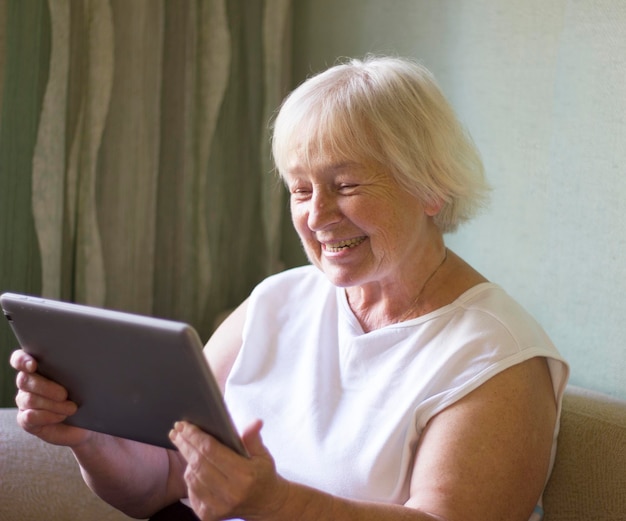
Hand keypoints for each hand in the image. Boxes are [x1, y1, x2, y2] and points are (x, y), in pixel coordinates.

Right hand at [10, 349, 91, 446]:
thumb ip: (76, 368)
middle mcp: (27, 383)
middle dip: (46, 387)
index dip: (22, 360)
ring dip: (53, 404)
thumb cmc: (86, 394)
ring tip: (71, 408)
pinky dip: (49, 416)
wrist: (86, 421)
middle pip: (24, 380)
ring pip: (29, 399)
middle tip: (65, 394)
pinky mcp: (26, 419)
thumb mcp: (84, 379)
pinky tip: (62, 416)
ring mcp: (24, 401)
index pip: (19, 359)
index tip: (33, 365)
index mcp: (38, 367)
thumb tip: (84, 358)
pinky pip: (30, 417)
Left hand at [169, 419, 289, 520]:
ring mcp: (218, 506)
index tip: (185, 425)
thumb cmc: (262, 475)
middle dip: (185, 445)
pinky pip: (191, 492)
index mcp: (244, 475)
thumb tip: (255, 422)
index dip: (196, 436)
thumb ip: (253, 438)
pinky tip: (193, 467)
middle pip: (198, 463)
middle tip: (177, 431)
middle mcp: (230, 493)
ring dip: (187, 461)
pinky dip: (190, 477)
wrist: (266, 504)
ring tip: (186, 447)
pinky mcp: (209, 516)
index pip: (211, 451)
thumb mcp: (263, 454)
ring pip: (192, 478)